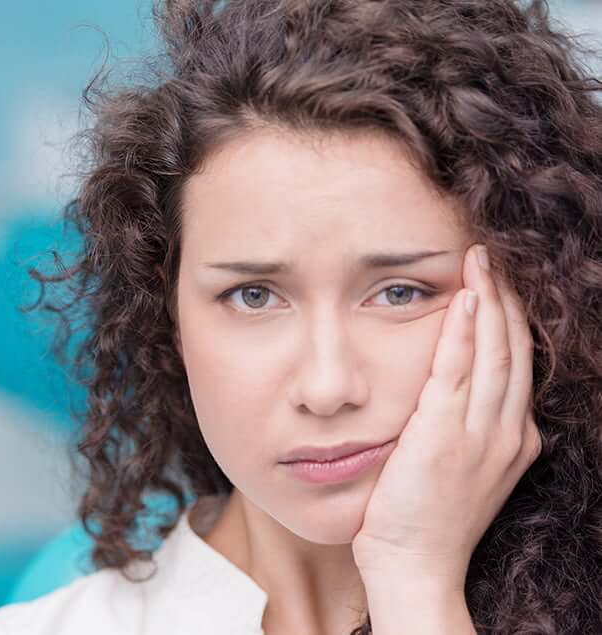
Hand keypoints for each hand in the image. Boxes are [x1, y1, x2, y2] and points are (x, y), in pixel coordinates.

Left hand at [352, 243, 541, 590]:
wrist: (415, 564)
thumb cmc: (431, 515)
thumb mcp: (464, 466)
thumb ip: (468, 425)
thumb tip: (456, 386)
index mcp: (514, 438)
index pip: (518, 363)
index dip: (511, 319)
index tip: (497, 285)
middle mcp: (507, 431)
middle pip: (513, 349)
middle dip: (505, 298)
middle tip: (491, 258)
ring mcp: (480, 434)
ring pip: (493, 352)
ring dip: (488, 301)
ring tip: (480, 262)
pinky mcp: (444, 435)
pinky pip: (457, 370)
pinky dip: (463, 332)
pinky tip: (463, 299)